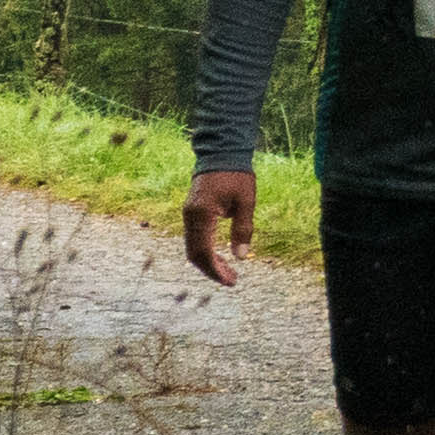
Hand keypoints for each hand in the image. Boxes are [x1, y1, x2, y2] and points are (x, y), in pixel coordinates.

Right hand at [183, 170, 258, 284]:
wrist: (221, 153)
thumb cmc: (236, 176)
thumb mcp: (246, 202)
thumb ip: (243, 229)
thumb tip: (240, 257)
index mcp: (202, 214)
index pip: (204, 252)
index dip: (216, 271)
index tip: (231, 281)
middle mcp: (190, 216)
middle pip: (194, 254)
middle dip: (212, 270)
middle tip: (232, 280)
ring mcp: (188, 214)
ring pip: (192, 248)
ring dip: (208, 262)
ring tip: (229, 271)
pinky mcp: (191, 213)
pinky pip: (193, 239)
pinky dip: (205, 251)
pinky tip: (220, 257)